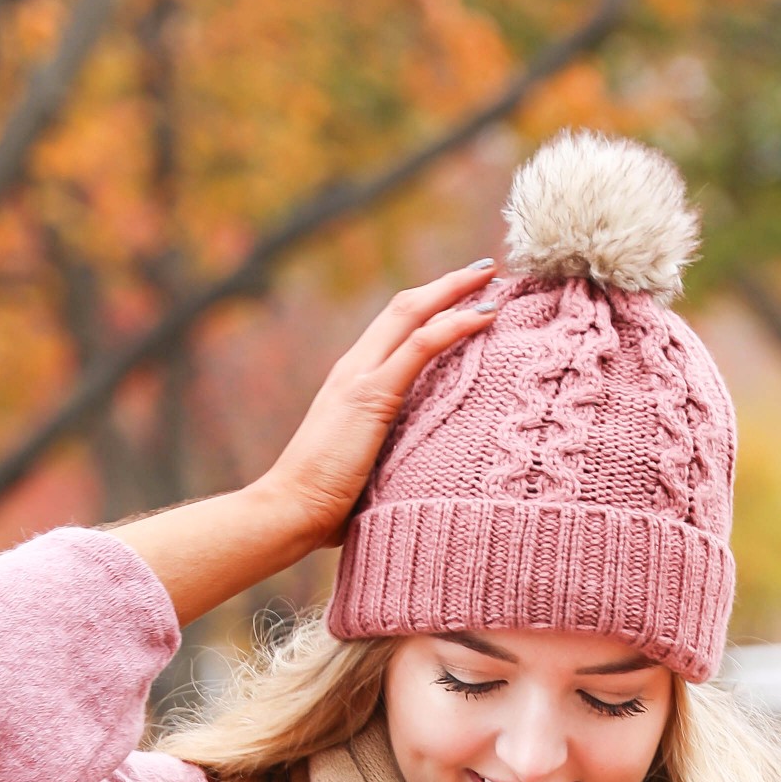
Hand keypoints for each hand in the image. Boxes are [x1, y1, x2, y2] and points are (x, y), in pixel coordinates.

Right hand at [262, 260, 504, 552]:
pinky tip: (484, 316)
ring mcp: (359, 378)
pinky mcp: (371, 396)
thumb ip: (385, 454)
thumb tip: (413, 470)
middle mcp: (353, 369)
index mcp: (350, 383)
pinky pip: (420, 347)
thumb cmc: (323, 506)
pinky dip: (454, 325)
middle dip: (446, 285)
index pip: (392, 329)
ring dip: (454, 292)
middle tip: (484, 270)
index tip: (462, 295)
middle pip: (403, 308)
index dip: (427, 307)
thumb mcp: (363, 469)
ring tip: (491, 278)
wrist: (289, 511)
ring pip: (412, 314)